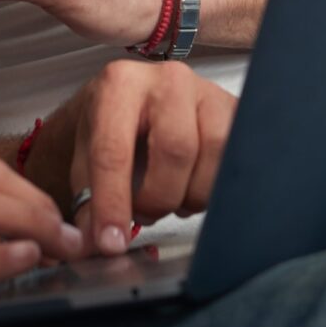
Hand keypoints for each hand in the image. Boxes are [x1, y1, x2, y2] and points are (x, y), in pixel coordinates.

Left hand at [33, 59, 235, 254]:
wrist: (135, 107)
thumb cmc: (111, 131)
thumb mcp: (85, 163)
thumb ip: (88, 205)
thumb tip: (96, 246)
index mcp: (120, 85)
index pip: (115, 150)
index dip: (112, 203)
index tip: (111, 241)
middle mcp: (168, 80)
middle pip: (176, 150)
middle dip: (159, 197)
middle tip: (144, 213)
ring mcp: (208, 92)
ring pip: (217, 153)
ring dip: (192, 193)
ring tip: (171, 197)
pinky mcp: (236, 110)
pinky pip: (240, 156)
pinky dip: (216, 187)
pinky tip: (194, 189)